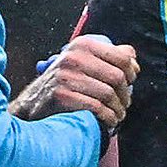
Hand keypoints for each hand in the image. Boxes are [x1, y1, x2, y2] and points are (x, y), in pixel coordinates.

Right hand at [11, 33, 138, 133]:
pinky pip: (96, 108)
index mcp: (83, 45)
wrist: (34, 102)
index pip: (122, 58)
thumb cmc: (65, 83)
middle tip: (124, 105)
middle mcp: (74, 57)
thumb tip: (132, 58)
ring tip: (117, 116)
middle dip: (125, 96)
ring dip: (118, 110)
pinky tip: (108, 121)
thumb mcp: (84, 61)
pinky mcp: (62, 96)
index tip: (130, 83)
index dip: (131, 73)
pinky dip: (107, 118)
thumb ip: (109, 56)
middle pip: (117, 78)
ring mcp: (67, 76)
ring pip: (108, 94)